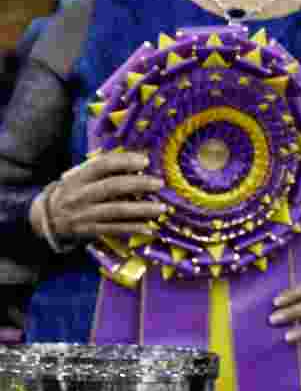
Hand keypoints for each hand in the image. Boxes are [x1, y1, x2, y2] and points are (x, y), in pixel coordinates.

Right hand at [30, 151, 165, 242]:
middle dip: (138, 184)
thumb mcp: (80, 177)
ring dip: (142, 209)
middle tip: (159, 183)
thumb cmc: (73, 191)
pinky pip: (114, 228)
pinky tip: (149, 226)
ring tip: (161, 208)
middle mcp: (81, 194)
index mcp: (79, 177)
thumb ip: (103, 170)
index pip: (102, 165)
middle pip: (112, 187)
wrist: (48, 217)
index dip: (124, 161)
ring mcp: (85, 213)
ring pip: (116, 210)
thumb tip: (136, 162)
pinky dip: (133, 227)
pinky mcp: (90, 229)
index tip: (145, 161)